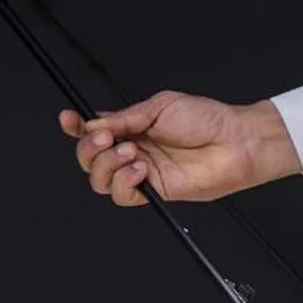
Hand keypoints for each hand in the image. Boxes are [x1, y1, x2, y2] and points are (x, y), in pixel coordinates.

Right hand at [60, 92, 300, 206]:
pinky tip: (140, 169)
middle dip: (89, 149)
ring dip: (108, 166)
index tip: (67, 119)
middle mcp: (132, 150)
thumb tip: (94, 124)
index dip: (76, 127)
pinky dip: (124, 182)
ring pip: (101, 181)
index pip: (93, 130)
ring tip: (131, 153)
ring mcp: (142, 172)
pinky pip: (124, 195)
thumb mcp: (159, 107)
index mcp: (131, 127)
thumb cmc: (206, 119)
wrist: (234, 142)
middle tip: (107, 139)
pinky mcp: (154, 192)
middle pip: (90, 159)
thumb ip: (125, 118)